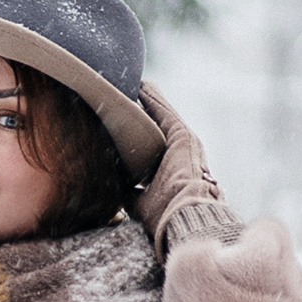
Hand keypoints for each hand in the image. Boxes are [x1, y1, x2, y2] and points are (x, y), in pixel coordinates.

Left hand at [135, 81, 225, 247]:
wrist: (183, 216)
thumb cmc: (164, 215)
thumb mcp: (141, 203)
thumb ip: (131, 194)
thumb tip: (116, 191)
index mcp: (172, 170)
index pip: (153, 147)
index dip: (141, 136)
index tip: (126, 124)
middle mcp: (180, 154)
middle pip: (160, 127)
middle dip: (147, 112)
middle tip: (131, 94)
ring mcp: (184, 144)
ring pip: (163, 117)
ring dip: (150, 100)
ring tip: (137, 85)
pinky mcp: (183, 136)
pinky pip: (166, 113)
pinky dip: (155, 99)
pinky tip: (144, 86)